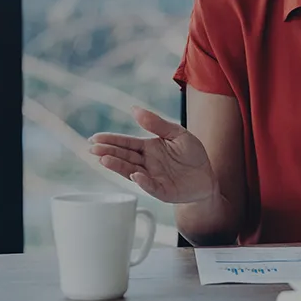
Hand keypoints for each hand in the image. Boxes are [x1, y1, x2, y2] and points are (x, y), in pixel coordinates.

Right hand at [88, 107, 217, 203]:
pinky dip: (143, 182)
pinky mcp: (162, 191)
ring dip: (118, 166)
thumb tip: (135, 109)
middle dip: (108, 152)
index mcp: (148, 148)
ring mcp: (152, 178)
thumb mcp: (177, 133)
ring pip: (131, 171)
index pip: (126, 143)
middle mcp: (146, 163)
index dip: (111, 140)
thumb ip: (157, 123)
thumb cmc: (192, 155)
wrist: (207, 178)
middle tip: (93, 149)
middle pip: (124, 157)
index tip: (95, 138)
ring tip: (104, 160)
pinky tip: (135, 174)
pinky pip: (151, 186)